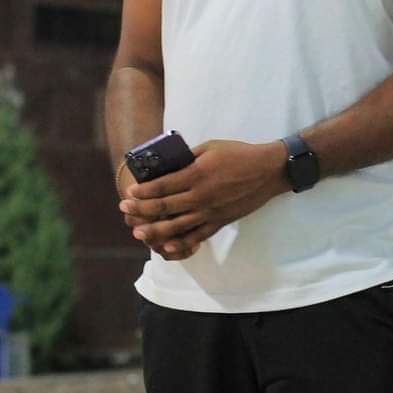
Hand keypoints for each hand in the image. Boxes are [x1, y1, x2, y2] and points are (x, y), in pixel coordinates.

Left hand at [120, 139, 289, 260]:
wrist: (268, 171)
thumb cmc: (239, 154)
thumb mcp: (210, 147)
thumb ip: (188, 157)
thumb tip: (168, 165)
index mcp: (197, 174)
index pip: (163, 185)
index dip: (144, 191)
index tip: (130, 192)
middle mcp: (200, 196)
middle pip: (165, 207)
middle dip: (141, 209)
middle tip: (125, 209)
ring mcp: (210, 212)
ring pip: (177, 226)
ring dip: (155, 230)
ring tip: (138, 232)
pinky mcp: (220, 222)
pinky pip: (197, 236)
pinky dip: (181, 242)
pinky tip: (167, 246)